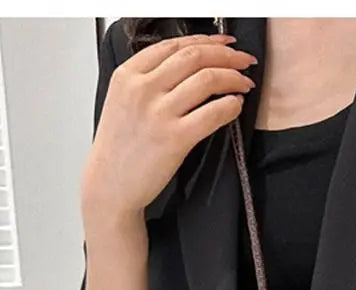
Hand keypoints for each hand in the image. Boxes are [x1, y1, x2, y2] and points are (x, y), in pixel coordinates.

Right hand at [81, 32, 256, 219]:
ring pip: (207, 79)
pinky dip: (230, 105)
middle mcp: (142, 88)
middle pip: (194, 56)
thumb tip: (187, 67)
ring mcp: (159, 113)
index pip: (174, 45)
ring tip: (245, 84)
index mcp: (128, 74)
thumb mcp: (123, 101)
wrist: (111, 184)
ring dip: (234, 78)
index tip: (226, 44)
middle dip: (227, 55)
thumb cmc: (120, 148)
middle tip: (245, 61)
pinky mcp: (175, 138)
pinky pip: (213, 113)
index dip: (207, 40)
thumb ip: (148, 80)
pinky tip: (236, 106)